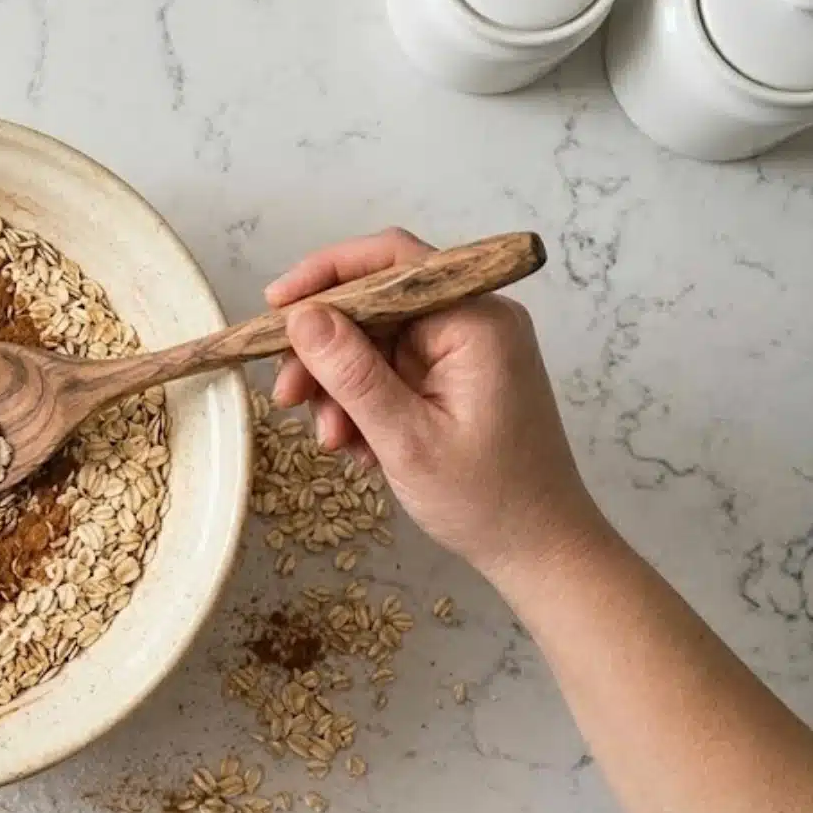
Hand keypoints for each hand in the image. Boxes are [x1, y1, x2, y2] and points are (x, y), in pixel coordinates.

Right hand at [268, 227, 607, 579]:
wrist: (538, 548)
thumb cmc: (487, 500)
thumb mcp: (405, 438)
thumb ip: (352, 373)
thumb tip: (300, 316)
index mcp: (476, 321)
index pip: (391, 263)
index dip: (325, 276)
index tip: (274, 309)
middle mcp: (474, 321)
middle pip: (375, 304)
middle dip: (325, 350)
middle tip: (289, 397)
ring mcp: (465, 350)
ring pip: (375, 341)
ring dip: (340, 386)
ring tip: (333, 439)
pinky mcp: (455, 376)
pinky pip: (390, 370)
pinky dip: (363, 402)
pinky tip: (359, 446)